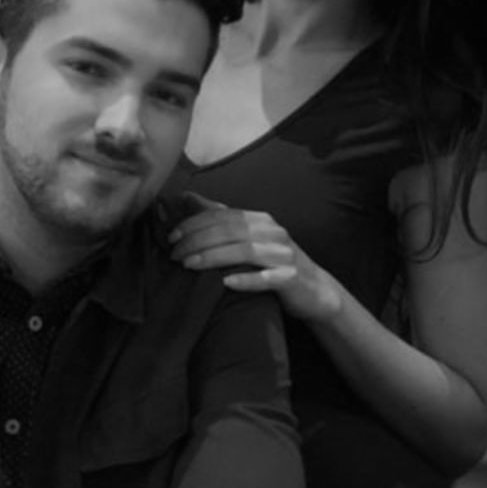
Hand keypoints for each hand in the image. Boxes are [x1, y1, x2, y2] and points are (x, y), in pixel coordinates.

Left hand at [168, 191, 339, 320]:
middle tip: (174, 254)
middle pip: (230, 231)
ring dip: (213, 258)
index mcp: (260, 221)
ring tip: (189, 265)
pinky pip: (268, 278)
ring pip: (245, 251)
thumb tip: (185, 197)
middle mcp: (273, 233)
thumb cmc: (273, 263)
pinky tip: (226, 283)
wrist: (315, 290)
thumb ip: (218, 219)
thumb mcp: (247, 238)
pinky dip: (247, 279)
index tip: (171, 236)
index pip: (222, 215)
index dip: (194, 223)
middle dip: (198, 241)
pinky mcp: (292, 278)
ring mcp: (284, 255)